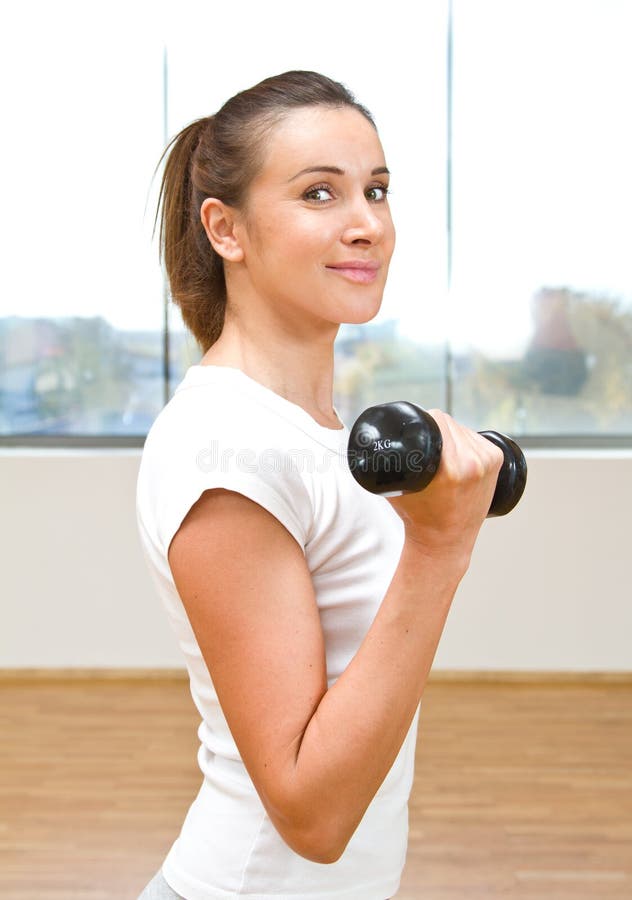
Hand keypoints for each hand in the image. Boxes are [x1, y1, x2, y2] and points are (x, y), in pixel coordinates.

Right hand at [386, 409, 503, 564]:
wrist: (445, 541)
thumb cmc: (418, 517)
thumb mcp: (396, 488)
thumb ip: (385, 463)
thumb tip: (371, 437)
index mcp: (453, 468)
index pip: (438, 420)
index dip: (424, 417)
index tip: (414, 426)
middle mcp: (474, 463)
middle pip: (451, 422)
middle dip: (436, 426)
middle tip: (426, 441)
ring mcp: (488, 462)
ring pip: (464, 428)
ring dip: (452, 432)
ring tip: (440, 450)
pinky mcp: (497, 461)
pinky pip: (477, 438)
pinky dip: (467, 439)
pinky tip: (459, 449)